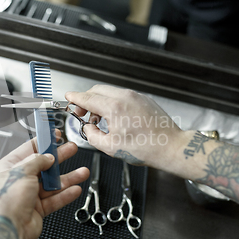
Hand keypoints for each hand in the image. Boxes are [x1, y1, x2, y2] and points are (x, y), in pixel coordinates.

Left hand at [0, 133, 89, 238]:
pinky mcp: (37, 208)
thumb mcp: (22, 171)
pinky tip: (76, 189)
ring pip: (52, 183)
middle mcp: (19, 180)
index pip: (29, 150)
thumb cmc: (7, 201)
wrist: (10, 229)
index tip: (55, 136)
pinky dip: (66, 194)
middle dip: (59, 157)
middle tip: (71, 149)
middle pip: (43, 165)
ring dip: (68, 178)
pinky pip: (55, 198)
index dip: (43, 142)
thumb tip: (48, 157)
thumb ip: (38, 161)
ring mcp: (29, 195)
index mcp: (9, 167)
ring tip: (82, 172)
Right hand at [66, 85, 184, 168]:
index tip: (68, 97)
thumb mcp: (111, 147)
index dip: (75, 98)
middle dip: (85, 99)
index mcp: (114, 108)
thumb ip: (93, 135)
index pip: (87, 97)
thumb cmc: (146, 148)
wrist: (170, 147)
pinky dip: (112, 102)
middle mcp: (125, 97)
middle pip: (97, 90)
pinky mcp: (143, 99)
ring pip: (109, 91)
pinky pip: (122, 95)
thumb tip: (88, 128)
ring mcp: (136, 96)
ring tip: (99, 119)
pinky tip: (113, 117)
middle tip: (81, 113)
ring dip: (99, 101)